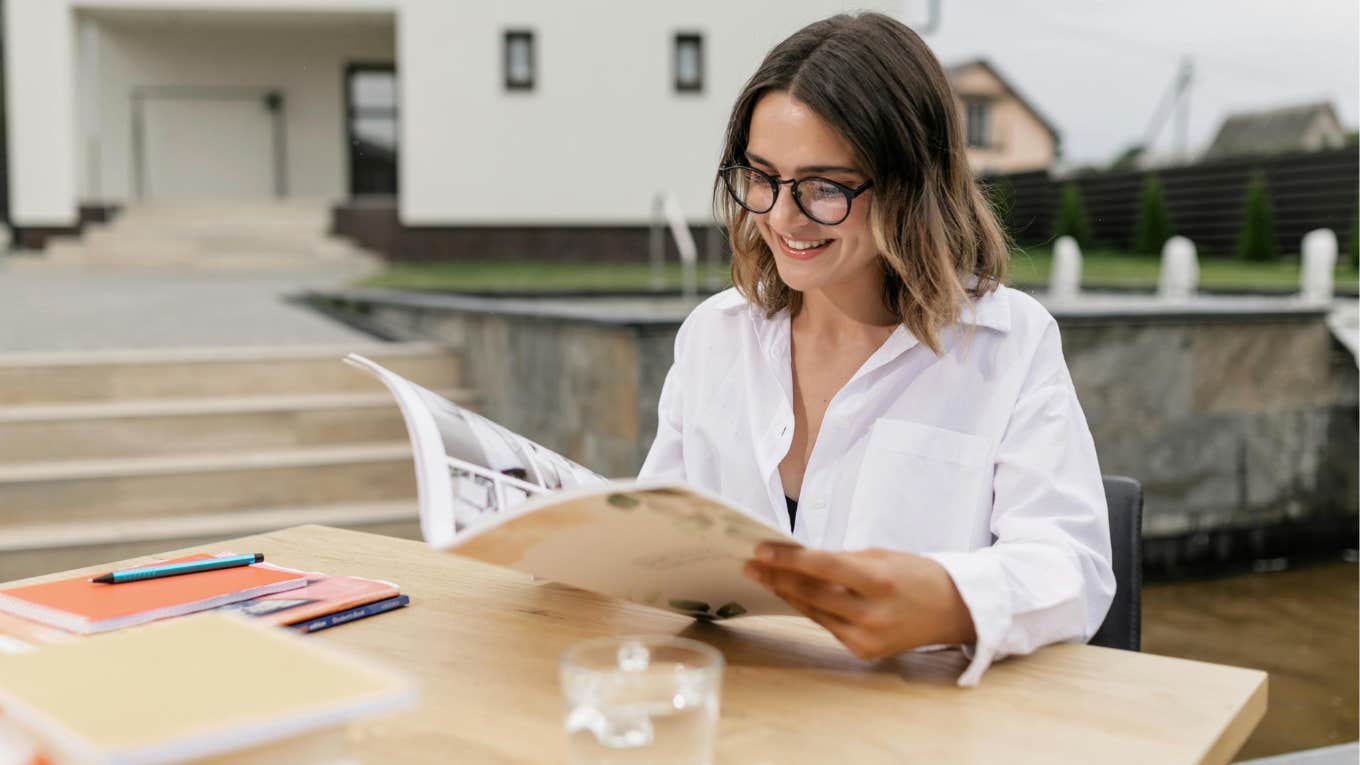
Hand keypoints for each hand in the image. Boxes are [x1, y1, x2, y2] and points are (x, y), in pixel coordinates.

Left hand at [743, 543, 976, 659]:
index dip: (788, 559)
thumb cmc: (916, 575)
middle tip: (751, 563)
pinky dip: (808, 609)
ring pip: (813, 612)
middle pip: (811, 593)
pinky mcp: (863, 652)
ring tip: (762, 576)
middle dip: (777, 576)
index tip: (760, 550)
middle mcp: (871, 614)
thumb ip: (841, 561)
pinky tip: (790, 595)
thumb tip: (798, 559)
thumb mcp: (882, 557)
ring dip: (785, 593)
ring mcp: (866, 637)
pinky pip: (826, 626)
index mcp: (878, 581)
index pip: (822, 567)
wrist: (954, 611)